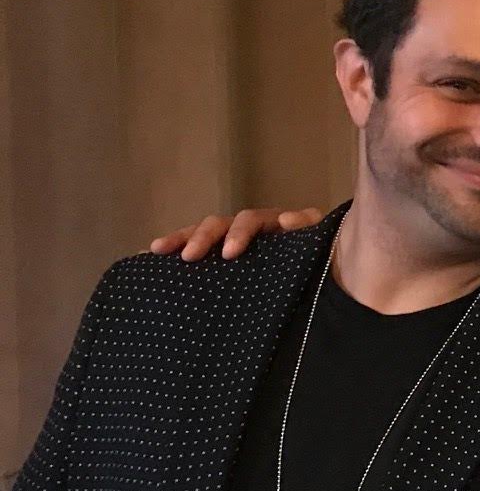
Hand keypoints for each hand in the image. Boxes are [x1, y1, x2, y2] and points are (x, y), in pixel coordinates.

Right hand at [150, 207, 322, 260]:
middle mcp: (248, 227)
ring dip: (181, 239)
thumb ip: (308, 230)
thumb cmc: (318, 257)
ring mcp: (232, 239)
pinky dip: (175, 249)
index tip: (230, 253)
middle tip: (190, 257)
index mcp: (271, 223)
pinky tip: (150, 257)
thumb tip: (287, 219)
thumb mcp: (316, 244)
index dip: (239, 233)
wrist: (320, 271)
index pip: (250, 220)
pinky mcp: (221, 254)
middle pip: (220, 223)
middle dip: (203, 237)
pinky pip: (196, 248)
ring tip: (158, 250)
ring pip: (203, 232)